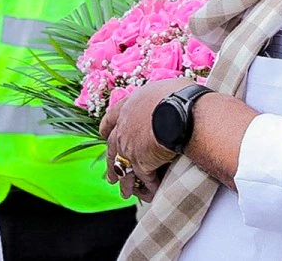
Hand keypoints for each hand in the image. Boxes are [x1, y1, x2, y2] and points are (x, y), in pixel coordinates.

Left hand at [99, 78, 188, 201]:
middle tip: (110, 174)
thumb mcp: (166, 88)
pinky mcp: (141, 163)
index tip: (103, 134)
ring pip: (122, 168)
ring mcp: (129, 147)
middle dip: (111, 162)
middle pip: (112, 147)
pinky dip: (149, 187)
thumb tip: (170, 96)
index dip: (107, 127)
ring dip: (124, 182)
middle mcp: (124, 127)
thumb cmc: (178, 95)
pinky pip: (144, 179)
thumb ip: (161, 97)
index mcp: (129, 106)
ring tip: (124, 192)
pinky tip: (152, 193)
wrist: (178, 111)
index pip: (111, 117)